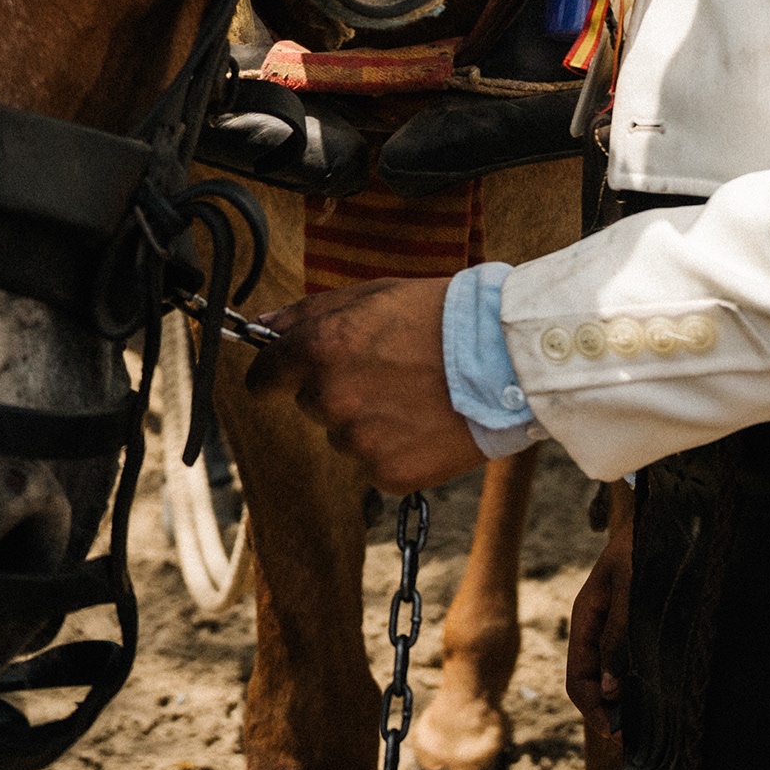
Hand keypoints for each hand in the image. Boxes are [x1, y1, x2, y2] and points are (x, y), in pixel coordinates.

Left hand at [244, 276, 486, 493]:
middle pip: (311, 404)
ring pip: (344, 435)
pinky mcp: (388, 474)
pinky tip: (425, 421)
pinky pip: (375, 463)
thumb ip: (309, 313)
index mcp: (320, 349)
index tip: (285, 375)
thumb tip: (263, 325)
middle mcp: (331, 399)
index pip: (264, 378)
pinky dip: (395, 447)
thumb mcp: (373, 295)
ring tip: (415, 394)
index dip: (276, 374)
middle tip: (387, 369)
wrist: (507, 359)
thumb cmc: (442, 317)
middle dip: (337, 390)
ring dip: (367, 420)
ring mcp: (359, 442)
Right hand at [567, 485, 632, 769]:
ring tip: (641, 726)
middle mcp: (597, 626)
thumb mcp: (631, 588)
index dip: (592, 708)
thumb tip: (609, 687)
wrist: (663, 513)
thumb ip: (620, 634)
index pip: (578, 677)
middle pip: (591, 682)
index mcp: (586, 618)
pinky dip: (632, 684)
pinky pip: (625, 660)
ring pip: (609, 675)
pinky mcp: (633, 621)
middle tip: (631, 738)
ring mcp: (614, 624)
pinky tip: (649, 696)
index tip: (615, 731)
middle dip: (605, 713)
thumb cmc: (644, 544)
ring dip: (620, 702)